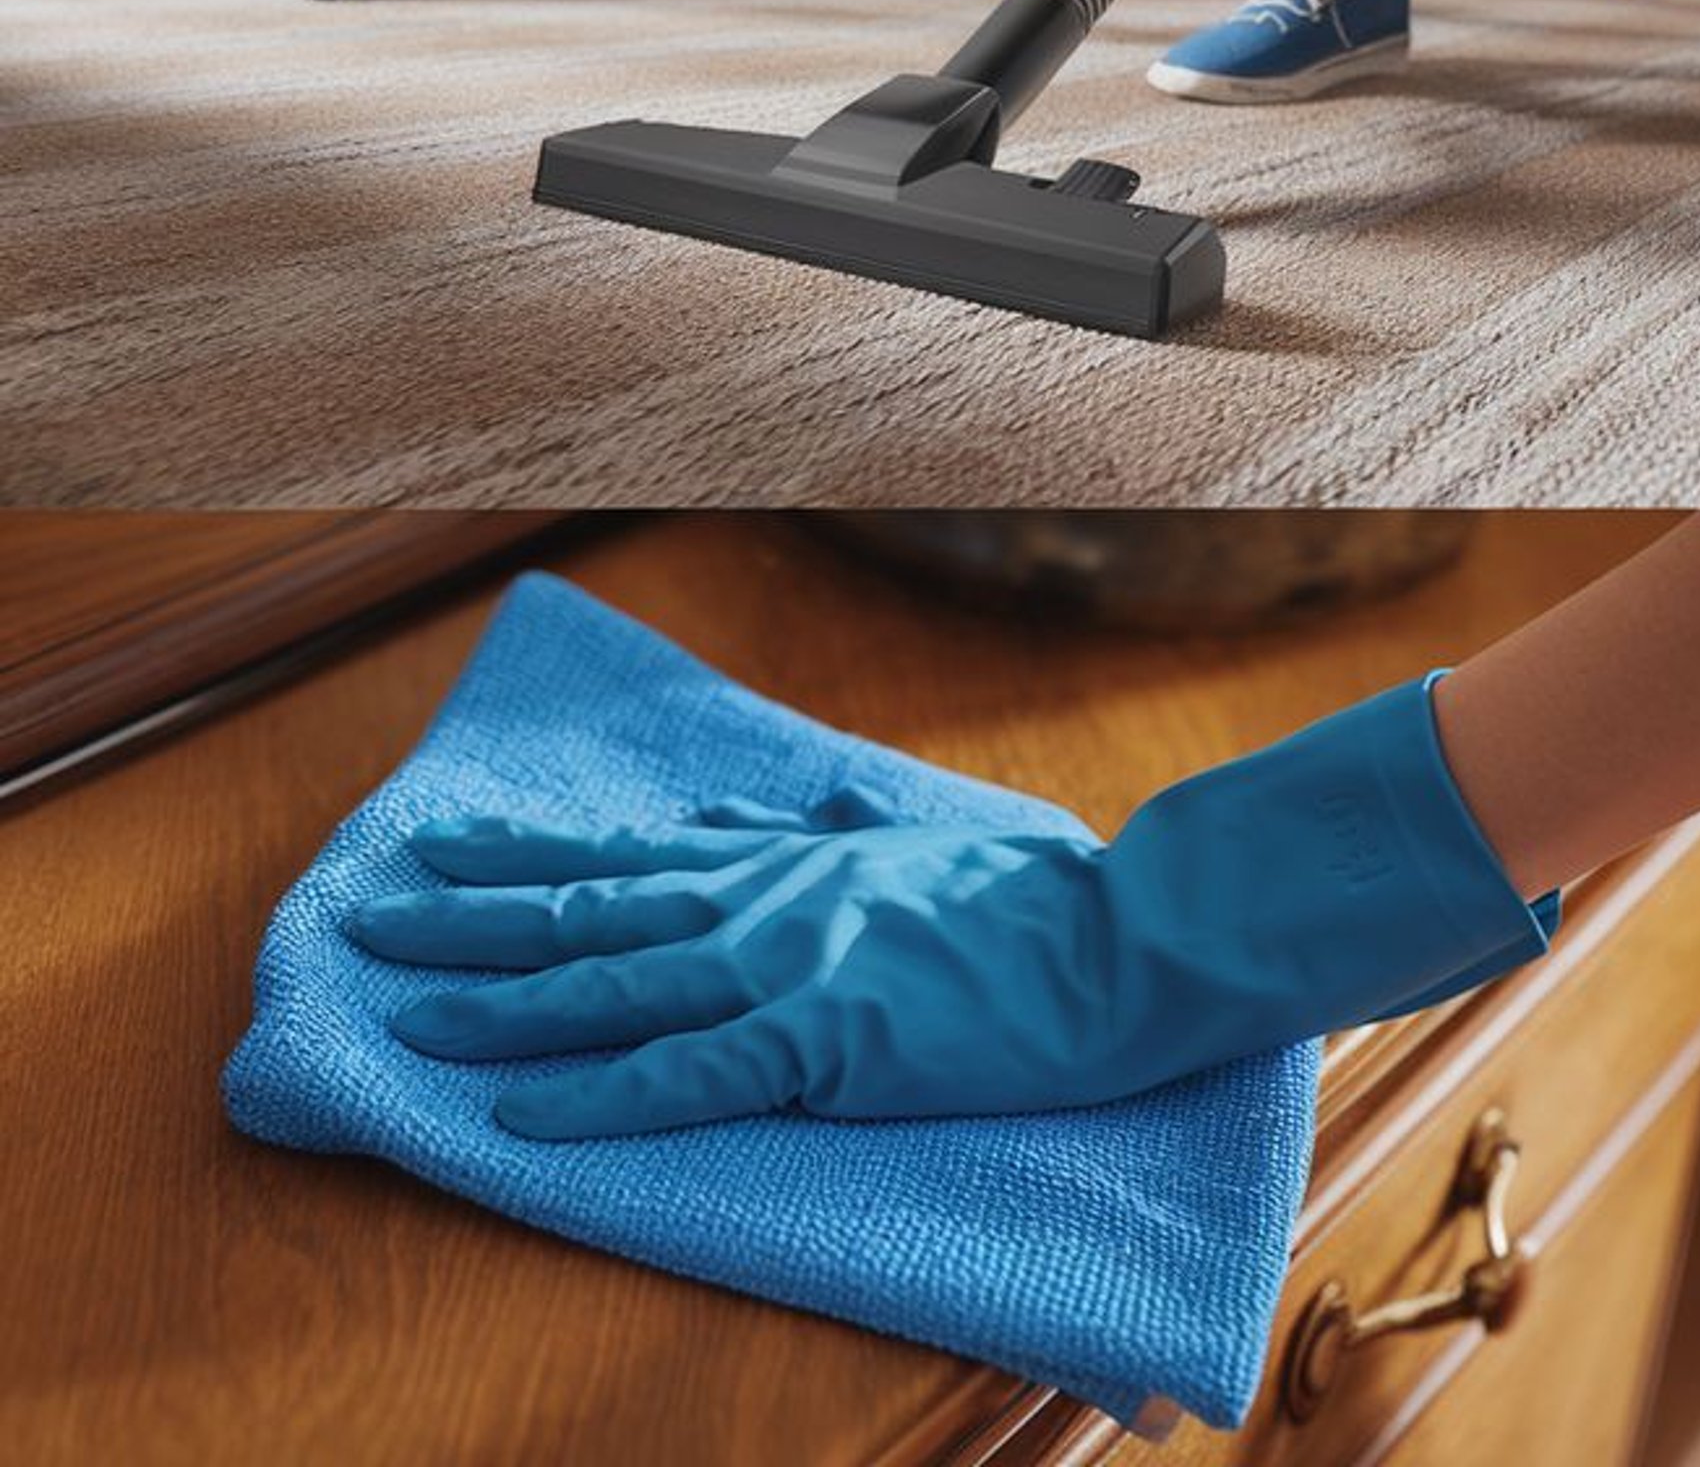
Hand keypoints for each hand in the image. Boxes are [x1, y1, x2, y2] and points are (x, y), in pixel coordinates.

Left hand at [349, 679, 1556, 1138]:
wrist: (1121, 936)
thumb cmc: (1035, 897)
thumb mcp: (919, 838)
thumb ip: (837, 821)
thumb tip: (784, 798)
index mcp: (785, 861)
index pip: (625, 856)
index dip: (523, 853)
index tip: (439, 844)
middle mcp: (763, 900)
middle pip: (587, 907)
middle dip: (469, 914)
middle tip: (368, 910)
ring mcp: (786, 966)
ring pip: (609, 984)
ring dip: (497, 1000)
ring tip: (402, 1007)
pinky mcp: (823, 1041)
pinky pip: (680, 1076)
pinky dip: (591, 1094)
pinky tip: (515, 1112)